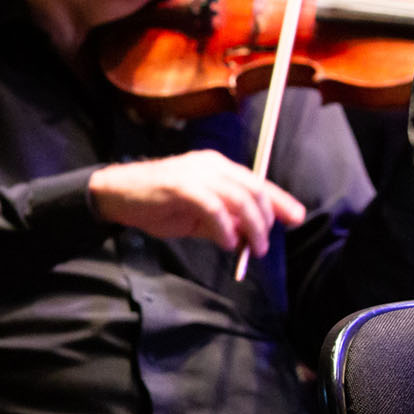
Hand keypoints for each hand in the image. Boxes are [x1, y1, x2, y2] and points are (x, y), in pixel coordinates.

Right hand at [87, 150, 305, 257]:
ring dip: (251, 226)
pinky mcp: (181, 186)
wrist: (116, 194)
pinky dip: (225, 227)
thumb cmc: (157, 203)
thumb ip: (223, 220)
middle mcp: (212, 165)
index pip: (258, 182)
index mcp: (218, 166)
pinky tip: (227, 243)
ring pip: (239, 198)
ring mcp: (197, 173)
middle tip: (264, 245)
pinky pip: (213, 207)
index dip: (280, 201)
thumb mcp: (197, 214)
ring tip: (252, 248)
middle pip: (254, 189)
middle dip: (267, 219)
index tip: (297, 218)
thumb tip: (249, 235)